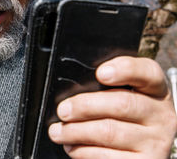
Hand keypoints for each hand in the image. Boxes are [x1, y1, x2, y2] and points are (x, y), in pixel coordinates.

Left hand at [48, 56, 176, 158]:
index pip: (146, 72)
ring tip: (58, 131)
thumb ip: (105, 86)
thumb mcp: (122, 94)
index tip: (100, 73)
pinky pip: (108, 156)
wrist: (142, 149)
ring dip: (76, 131)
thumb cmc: (124, 114)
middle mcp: (161, 114)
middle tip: (63, 110)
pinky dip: (83, 151)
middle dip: (84, 106)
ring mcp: (155, 141)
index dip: (124, 70)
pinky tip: (72, 146)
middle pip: (121, 104)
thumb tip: (72, 88)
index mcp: (155, 89)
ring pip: (109, 132)